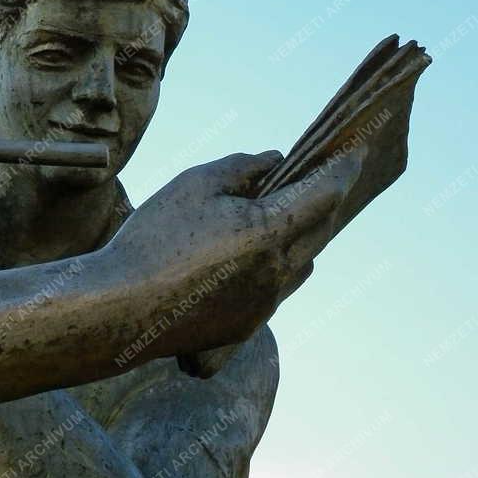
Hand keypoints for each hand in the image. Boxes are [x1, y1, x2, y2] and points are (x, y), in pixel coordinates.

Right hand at [103, 149, 360, 356]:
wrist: (121, 309)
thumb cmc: (154, 238)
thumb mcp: (194, 185)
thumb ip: (241, 168)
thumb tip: (273, 161)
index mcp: (271, 232)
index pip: (325, 192)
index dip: (343, 168)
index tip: (356, 149)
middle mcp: (279, 272)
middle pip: (321, 229)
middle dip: (326, 201)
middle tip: (326, 177)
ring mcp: (265, 304)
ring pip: (301, 264)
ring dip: (302, 237)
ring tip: (288, 217)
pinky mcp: (245, 328)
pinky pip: (275, 291)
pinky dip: (274, 267)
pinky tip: (251, 257)